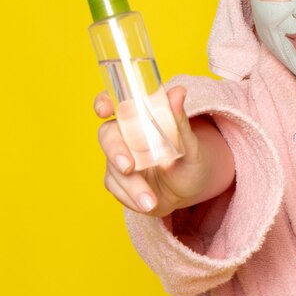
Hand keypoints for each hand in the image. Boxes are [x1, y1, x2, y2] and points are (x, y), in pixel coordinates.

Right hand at [94, 86, 220, 217]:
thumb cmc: (190, 159)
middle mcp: (126, 135)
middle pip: (107, 135)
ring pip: (113, 168)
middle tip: (129, 167)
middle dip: (115, 151)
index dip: (103, 102)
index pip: (114, 102)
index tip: (105, 109)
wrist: (191, 190)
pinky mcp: (118, 181)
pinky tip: (148, 203)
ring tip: (151, 200)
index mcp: (141, 117)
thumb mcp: (191, 144)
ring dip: (131, 185)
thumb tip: (178, 92)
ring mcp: (120, 158)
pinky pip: (117, 188)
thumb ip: (180, 120)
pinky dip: (132, 197)